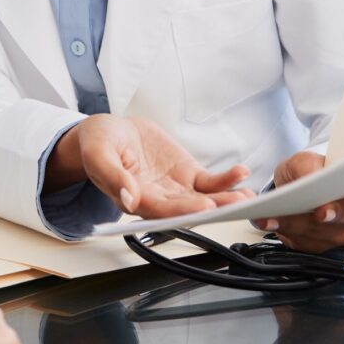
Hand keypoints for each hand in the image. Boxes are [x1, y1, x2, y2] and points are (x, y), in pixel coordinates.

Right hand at [46, 114, 253, 217]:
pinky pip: (209, 182)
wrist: (111, 133)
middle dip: (214, 208)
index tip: (202, 206)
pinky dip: (226, 180)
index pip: (161, 210)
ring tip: (245, 196)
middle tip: (235, 203)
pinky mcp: (187, 175)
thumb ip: (111, 176)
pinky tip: (240, 174)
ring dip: (225, 199)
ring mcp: (176, 188)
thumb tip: (127, 198)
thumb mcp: (98, 154)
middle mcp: (158, 199)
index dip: (183, 210)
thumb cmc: (99, 144)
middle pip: (188, 208)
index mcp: (135, 199)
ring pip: (204, 199)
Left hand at [257, 151, 343, 252]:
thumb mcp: (305, 161)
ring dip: (300, 225)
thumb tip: (311, 179)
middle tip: (321, 211)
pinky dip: (285, 231)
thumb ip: (310, 167)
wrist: (294, 188)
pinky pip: (306, 242)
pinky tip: (269, 222)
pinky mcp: (323, 245)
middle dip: (337, 213)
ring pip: (329, 233)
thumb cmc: (308, 172)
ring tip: (275, 216)